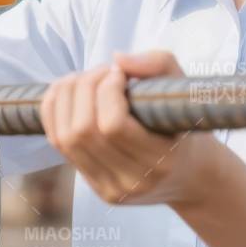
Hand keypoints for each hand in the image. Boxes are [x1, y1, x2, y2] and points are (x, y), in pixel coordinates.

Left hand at [41, 51, 217, 207]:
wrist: (191, 173)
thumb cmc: (185, 123)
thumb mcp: (184, 87)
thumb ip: (158, 64)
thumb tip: (117, 58)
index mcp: (160, 160)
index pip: (113, 126)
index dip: (107, 90)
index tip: (119, 72)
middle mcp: (132, 181)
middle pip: (83, 131)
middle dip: (84, 88)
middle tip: (101, 71)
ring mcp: (109, 188)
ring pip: (65, 138)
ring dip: (66, 97)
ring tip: (83, 79)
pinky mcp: (94, 186)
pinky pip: (59, 145)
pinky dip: (54, 112)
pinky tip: (68, 93)